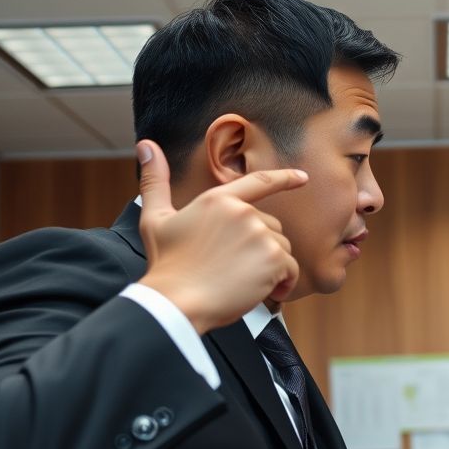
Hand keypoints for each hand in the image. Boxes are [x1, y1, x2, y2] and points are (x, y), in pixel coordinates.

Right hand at [135, 139, 308, 334]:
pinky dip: (283, 284)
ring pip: (282, 248)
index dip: (284, 178)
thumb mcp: (155, 219)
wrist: (176, 302)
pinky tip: (264, 292)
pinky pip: (291, 269)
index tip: (302, 178)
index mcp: (218, 200)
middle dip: (261, 248)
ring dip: (271, 267)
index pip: (259, 182)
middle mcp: (243, 213)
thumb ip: (156, 181)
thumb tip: (145, 146)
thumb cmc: (166, 265)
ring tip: (244, 281)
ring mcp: (260, 235)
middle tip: (233, 268)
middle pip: (272, 226)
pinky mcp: (274, 258)